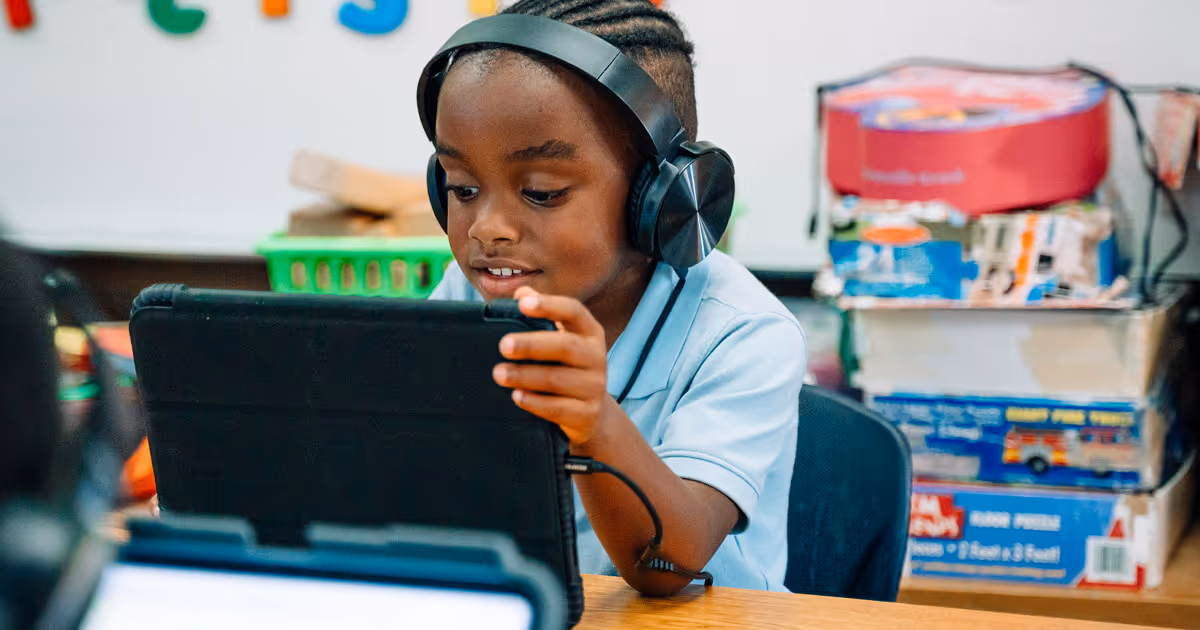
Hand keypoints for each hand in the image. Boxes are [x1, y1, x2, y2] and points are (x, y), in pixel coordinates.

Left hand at [493, 287, 610, 445]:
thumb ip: (539, 316)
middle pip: (565, 346)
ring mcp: (594, 387)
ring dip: (525, 376)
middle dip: (531, 345)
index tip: (523, 304)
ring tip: (499, 374)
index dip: (549, 306)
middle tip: (503, 346)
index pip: (573, 311)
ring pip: (558, 379)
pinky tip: (516, 397)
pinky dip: (535, 403)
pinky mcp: (587, 415)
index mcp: (589, 332)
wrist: (590, 414)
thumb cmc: (565, 368)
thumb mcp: (558, 339)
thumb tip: (520, 294)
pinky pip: (559, 409)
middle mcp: (597, 357)